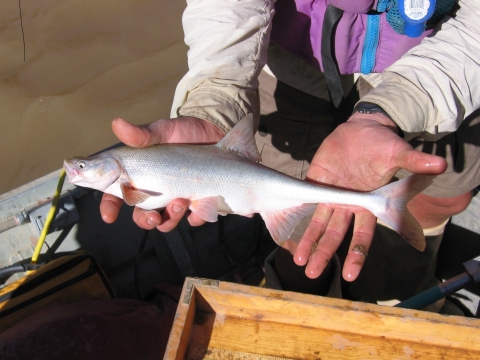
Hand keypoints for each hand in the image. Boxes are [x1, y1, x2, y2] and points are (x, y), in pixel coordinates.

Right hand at [100, 116, 224, 230]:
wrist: (215, 130)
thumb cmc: (184, 131)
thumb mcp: (163, 131)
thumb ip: (142, 134)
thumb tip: (117, 124)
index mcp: (140, 175)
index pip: (117, 194)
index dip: (109, 206)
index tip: (109, 216)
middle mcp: (155, 190)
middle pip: (141, 214)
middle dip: (145, 220)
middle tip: (153, 217)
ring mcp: (176, 197)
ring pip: (166, 221)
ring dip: (170, 218)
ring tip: (180, 201)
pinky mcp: (198, 200)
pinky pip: (195, 217)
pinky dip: (196, 216)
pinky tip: (200, 205)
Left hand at [291, 113, 447, 280]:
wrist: (362, 129)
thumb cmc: (383, 144)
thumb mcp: (398, 152)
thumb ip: (414, 162)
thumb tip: (440, 164)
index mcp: (368, 205)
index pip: (363, 236)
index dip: (356, 255)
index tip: (350, 274)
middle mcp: (348, 206)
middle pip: (336, 236)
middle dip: (324, 254)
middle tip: (312, 273)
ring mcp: (330, 196)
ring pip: (318, 224)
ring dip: (309, 242)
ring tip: (298, 260)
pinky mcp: (315, 182)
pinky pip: (304, 201)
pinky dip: (296, 214)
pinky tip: (285, 229)